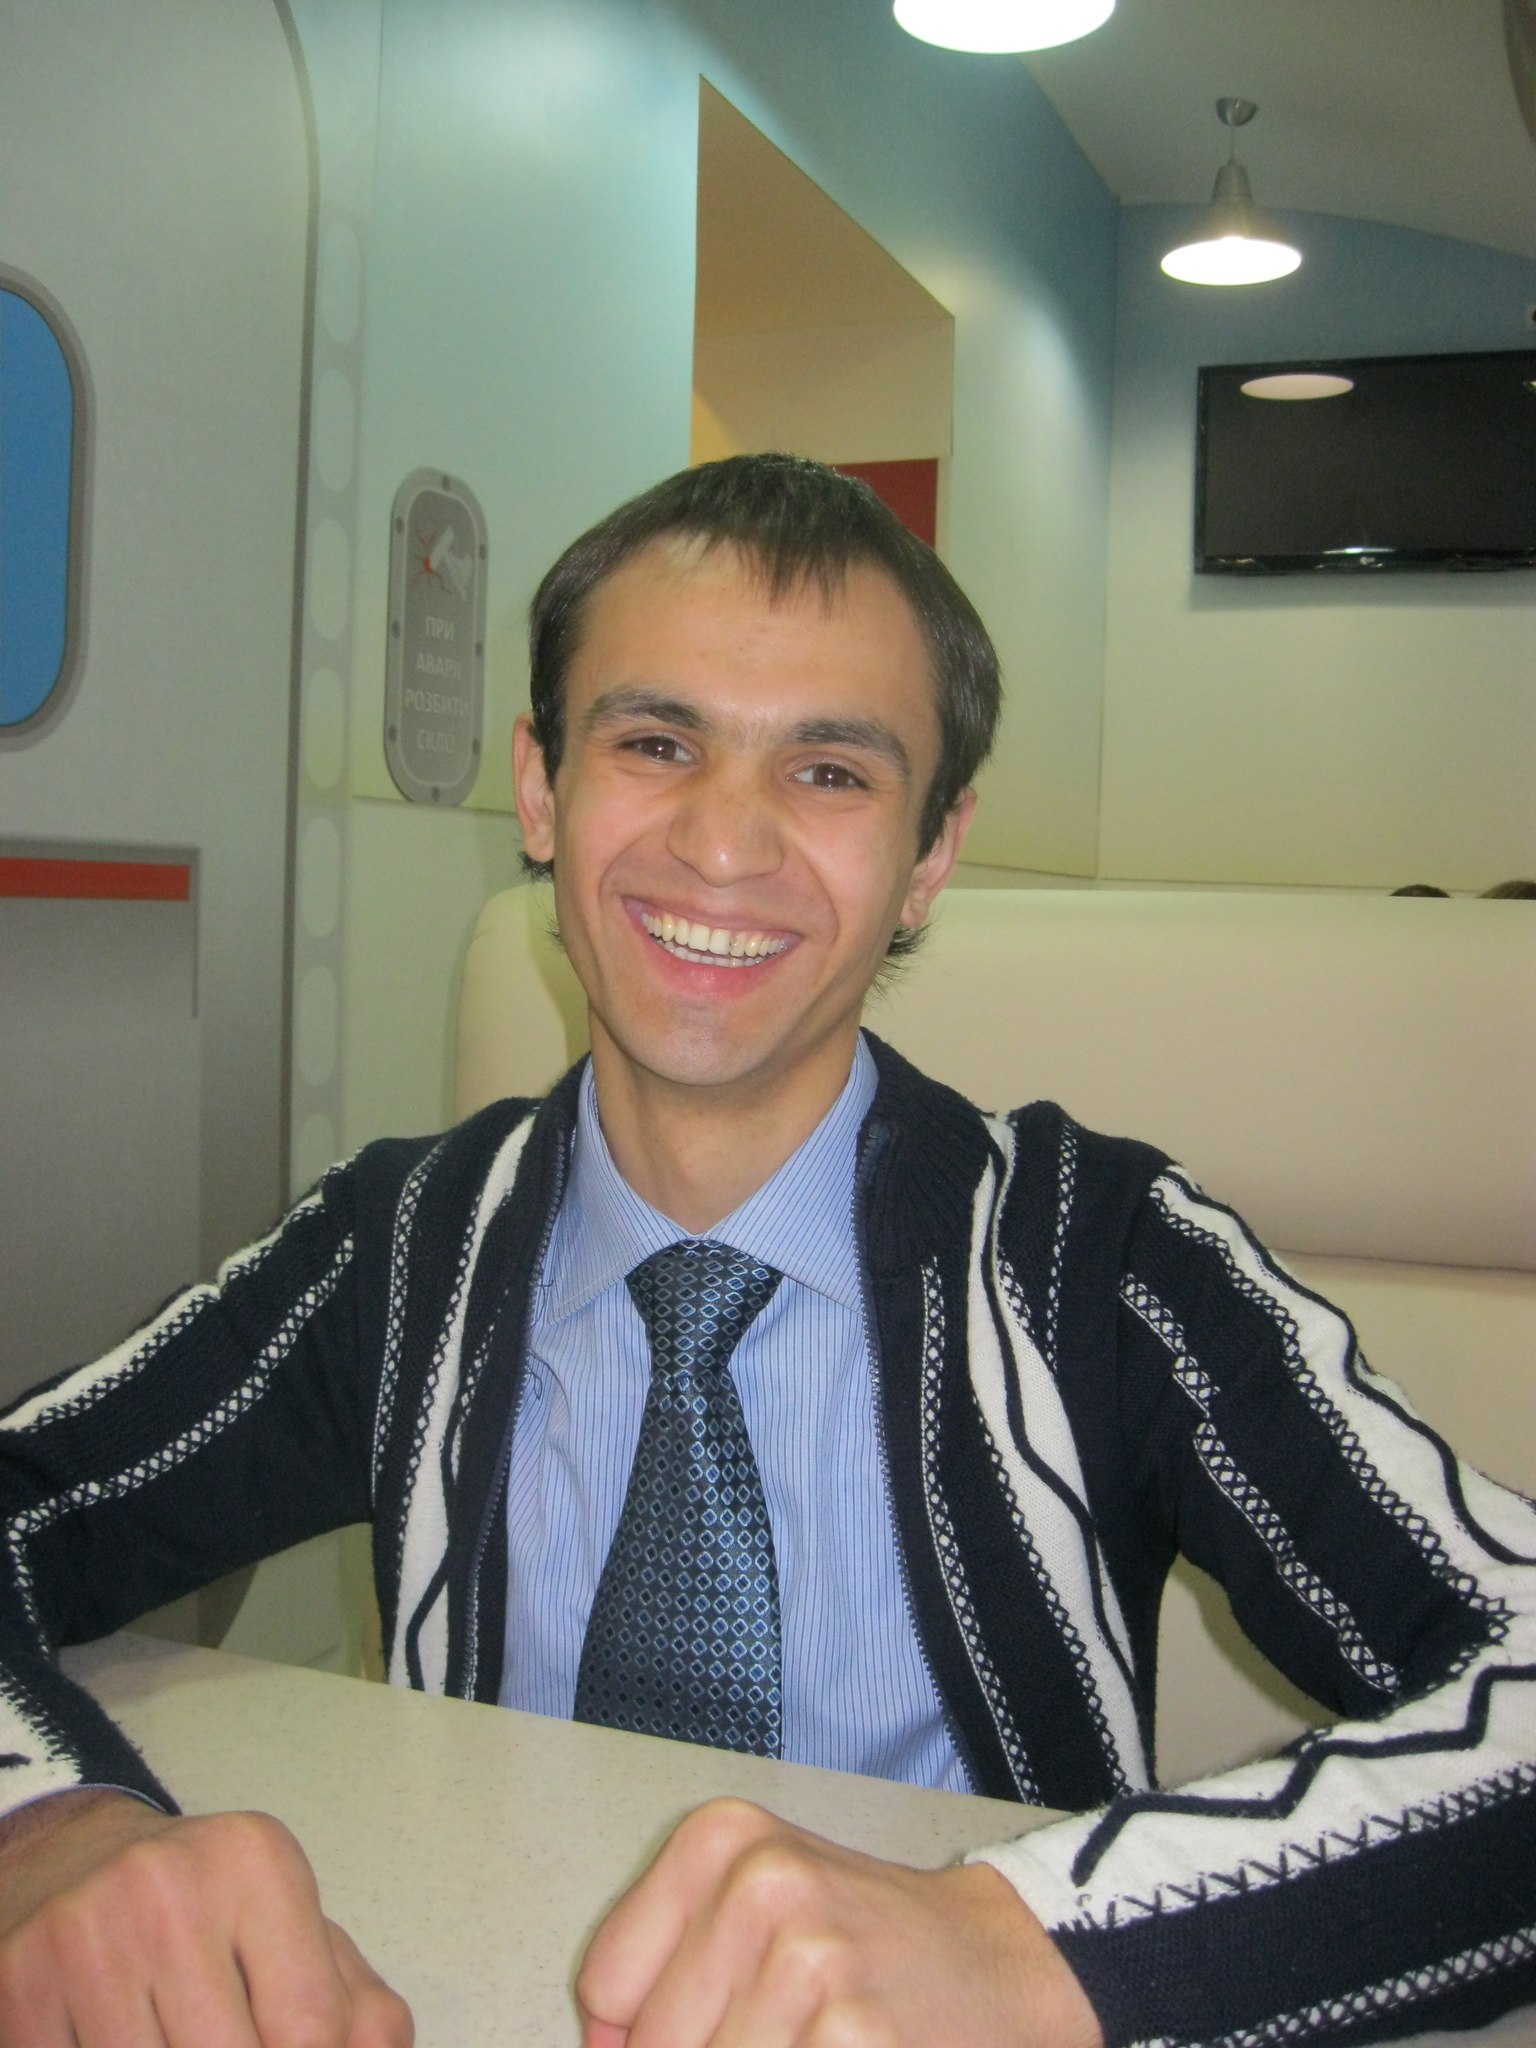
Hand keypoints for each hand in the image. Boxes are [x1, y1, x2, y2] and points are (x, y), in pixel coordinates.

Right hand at [0, 1788, 412, 2045]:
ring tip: (176, 2037)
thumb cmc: (206, 1911)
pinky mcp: (23, 1984)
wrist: (76, 1863)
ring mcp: (88, 1936)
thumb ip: (357, 2006)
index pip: (311, 2027)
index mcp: (257, 1862)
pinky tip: (125, 2039)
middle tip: (228, 2040)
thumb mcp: (295, 1931)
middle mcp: (170, 1886)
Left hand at [576, 1797, 1102, 2047]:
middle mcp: (761, 1884)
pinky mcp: (851, 2035)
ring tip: (808, 2037)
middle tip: (776, 2027)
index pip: (606, 1984)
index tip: (698, 2025)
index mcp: (721, 1838)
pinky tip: (838, 2046)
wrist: (994, 1962)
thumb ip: (662, 1964)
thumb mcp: (753, 1902)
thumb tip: (601, 2045)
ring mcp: (809, 1961)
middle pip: (654, 2045)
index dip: (632, 2035)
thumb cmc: (860, 1940)